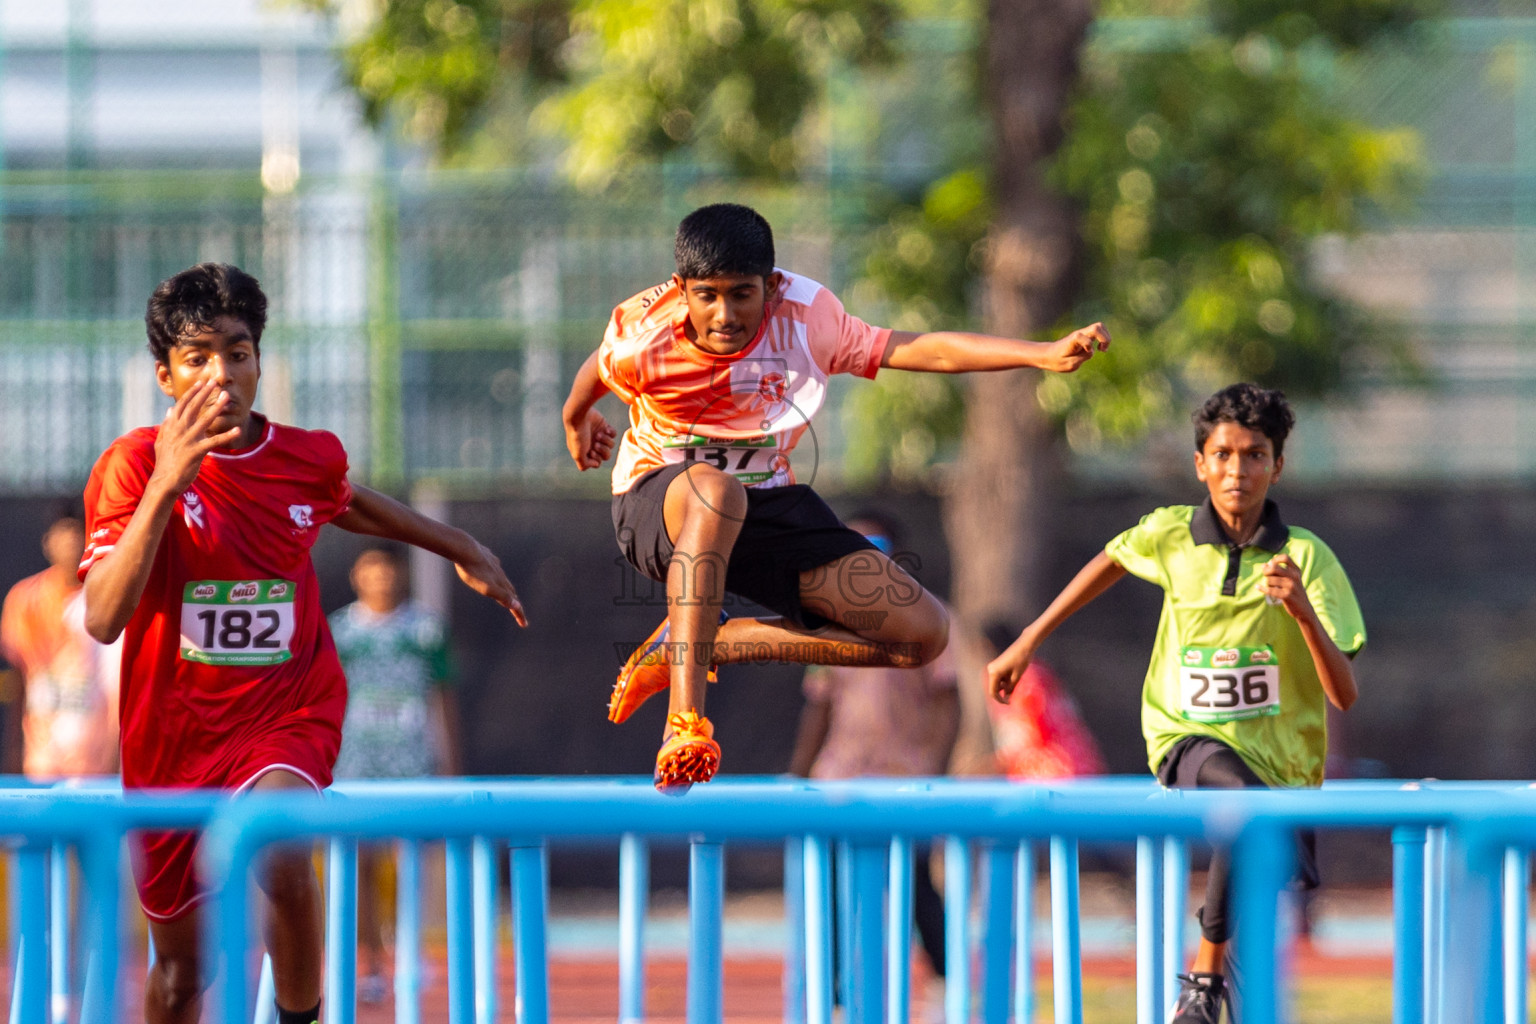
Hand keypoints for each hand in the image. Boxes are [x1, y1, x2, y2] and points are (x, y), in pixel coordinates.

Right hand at [149, 380, 240, 494]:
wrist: (164, 481)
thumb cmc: (166, 462)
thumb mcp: (162, 440)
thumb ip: (166, 424)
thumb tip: (169, 409)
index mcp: (172, 426)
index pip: (183, 404)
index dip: (193, 392)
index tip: (202, 382)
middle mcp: (179, 430)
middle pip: (193, 407)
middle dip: (204, 393)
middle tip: (215, 382)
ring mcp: (187, 440)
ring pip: (204, 420)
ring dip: (216, 407)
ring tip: (226, 396)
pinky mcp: (195, 452)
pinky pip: (213, 441)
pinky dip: (226, 435)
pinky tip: (237, 430)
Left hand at [453, 541, 528, 626]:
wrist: (464, 548)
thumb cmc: (473, 571)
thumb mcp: (486, 588)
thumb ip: (502, 596)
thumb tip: (518, 605)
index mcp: (500, 583)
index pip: (513, 601)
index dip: (518, 613)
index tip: (524, 624)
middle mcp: (499, 573)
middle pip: (510, 590)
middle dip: (514, 601)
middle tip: (516, 610)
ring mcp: (492, 563)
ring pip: (501, 576)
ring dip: (505, 586)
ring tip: (504, 591)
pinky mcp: (485, 555)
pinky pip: (492, 565)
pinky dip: (494, 571)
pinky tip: (488, 569)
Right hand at [565, 408, 616, 469]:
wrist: (578, 415)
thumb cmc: (577, 436)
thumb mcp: (577, 454)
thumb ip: (584, 464)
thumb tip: (596, 464)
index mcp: (584, 452)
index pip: (597, 462)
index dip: (596, 459)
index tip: (591, 452)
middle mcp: (591, 444)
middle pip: (606, 456)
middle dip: (603, 451)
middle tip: (595, 444)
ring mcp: (598, 435)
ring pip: (611, 445)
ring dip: (606, 441)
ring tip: (598, 434)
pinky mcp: (604, 426)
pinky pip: (614, 434)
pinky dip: (611, 433)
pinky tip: (604, 429)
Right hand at [985, 637, 1035, 703]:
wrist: (1024, 645)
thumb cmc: (1021, 660)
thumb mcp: (1017, 677)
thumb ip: (1010, 688)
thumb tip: (1006, 697)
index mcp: (994, 673)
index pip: (993, 692)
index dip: (1000, 700)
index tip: (1009, 703)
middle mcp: (990, 670)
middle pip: (994, 687)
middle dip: (1002, 693)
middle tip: (1013, 697)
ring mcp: (993, 667)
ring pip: (997, 682)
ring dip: (1004, 687)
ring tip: (1016, 684)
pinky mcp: (997, 665)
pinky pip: (999, 677)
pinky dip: (1005, 681)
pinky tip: (1014, 678)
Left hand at [1042, 322, 1110, 373]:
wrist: (1049, 355)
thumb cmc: (1057, 361)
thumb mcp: (1069, 364)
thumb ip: (1082, 357)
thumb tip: (1092, 350)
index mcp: (1072, 341)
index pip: (1083, 337)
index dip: (1088, 345)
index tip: (1086, 352)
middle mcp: (1079, 334)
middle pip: (1097, 327)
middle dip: (1105, 338)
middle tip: (1102, 350)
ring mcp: (1082, 334)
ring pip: (1100, 326)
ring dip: (1106, 338)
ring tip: (1102, 349)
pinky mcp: (1085, 336)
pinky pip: (1098, 331)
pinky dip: (1103, 339)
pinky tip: (1099, 349)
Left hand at [1259, 555, 1311, 620]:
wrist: (1304, 609)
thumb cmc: (1294, 592)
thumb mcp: (1291, 579)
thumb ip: (1279, 572)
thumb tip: (1265, 564)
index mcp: (1296, 571)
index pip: (1285, 558)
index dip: (1275, 559)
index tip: (1270, 565)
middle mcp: (1295, 577)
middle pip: (1274, 567)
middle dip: (1266, 571)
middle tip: (1266, 576)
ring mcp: (1291, 586)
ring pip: (1270, 579)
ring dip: (1266, 582)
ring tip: (1269, 586)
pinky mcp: (1287, 596)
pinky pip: (1270, 590)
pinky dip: (1262, 588)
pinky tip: (1257, 587)